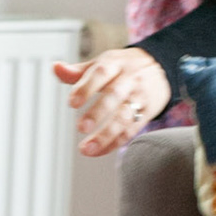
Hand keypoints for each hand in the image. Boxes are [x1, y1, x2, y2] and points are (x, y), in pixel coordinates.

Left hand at [52, 47, 169, 156]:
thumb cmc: (122, 67)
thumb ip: (78, 71)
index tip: (71, 103)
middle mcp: (129, 79)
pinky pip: (131, 129)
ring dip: (106, 135)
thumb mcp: (103, 63)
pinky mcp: (147, 112)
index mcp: (115, 64)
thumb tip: (55, 68)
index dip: (86, 87)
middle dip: (98, 112)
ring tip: (87, 149)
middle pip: (114, 95)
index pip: (101, 73)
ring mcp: (139, 96)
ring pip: (124, 117)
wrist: (160, 66)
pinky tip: (99, 151)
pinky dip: (115, 142)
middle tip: (81, 127)